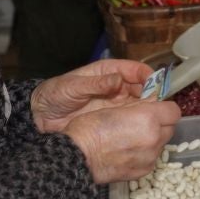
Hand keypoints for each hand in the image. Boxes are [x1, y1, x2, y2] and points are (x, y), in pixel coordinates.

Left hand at [31, 59, 153, 133]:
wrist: (40, 117)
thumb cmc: (55, 95)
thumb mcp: (73, 87)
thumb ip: (96, 83)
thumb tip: (119, 79)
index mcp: (109, 71)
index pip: (135, 70)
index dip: (148, 76)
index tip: (156, 86)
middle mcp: (117, 86)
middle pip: (143, 87)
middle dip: (153, 94)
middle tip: (158, 106)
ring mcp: (116, 103)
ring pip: (140, 103)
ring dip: (148, 109)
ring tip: (154, 118)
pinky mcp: (113, 118)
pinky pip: (130, 118)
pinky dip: (138, 121)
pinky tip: (143, 128)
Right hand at [64, 99, 181, 184]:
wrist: (77, 158)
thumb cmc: (90, 128)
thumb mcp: (115, 107)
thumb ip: (139, 107)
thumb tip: (152, 106)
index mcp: (149, 118)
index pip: (174, 110)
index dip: (164, 108)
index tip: (154, 108)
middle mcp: (155, 138)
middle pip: (170, 128)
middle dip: (160, 124)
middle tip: (142, 123)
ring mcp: (150, 157)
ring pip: (161, 143)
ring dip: (153, 139)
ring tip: (131, 138)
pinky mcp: (144, 171)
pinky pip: (151, 158)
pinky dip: (144, 154)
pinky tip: (127, 151)